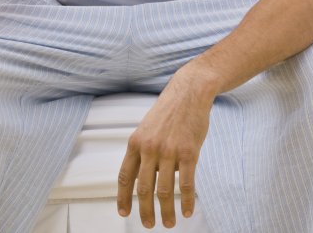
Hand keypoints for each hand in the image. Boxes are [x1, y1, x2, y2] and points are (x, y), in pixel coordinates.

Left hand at [117, 69, 215, 228]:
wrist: (189, 92)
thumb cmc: (169, 110)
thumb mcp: (148, 128)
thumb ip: (144, 151)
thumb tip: (146, 176)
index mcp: (136, 142)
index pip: (125, 176)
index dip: (123, 197)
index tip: (124, 212)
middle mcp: (149, 148)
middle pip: (143, 188)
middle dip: (145, 210)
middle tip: (148, 224)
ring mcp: (169, 151)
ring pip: (164, 190)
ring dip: (166, 211)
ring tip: (169, 222)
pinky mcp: (189, 152)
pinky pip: (186, 183)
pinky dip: (186, 201)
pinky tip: (187, 210)